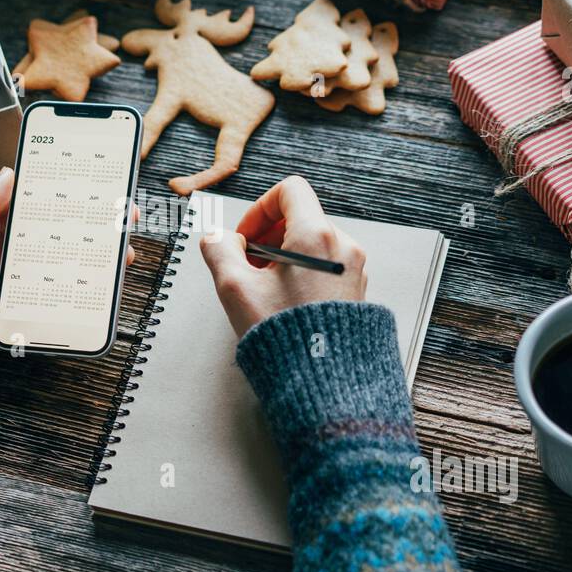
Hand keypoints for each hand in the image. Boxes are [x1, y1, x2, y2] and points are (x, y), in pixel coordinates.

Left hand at [0, 167, 136, 359]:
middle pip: (53, 244)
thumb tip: (8, 177)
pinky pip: (44, 317)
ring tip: (120, 255)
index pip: (28, 212)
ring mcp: (5, 292)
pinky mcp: (5, 323)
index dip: (58, 200)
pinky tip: (96, 297)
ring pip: (58, 278)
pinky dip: (70, 310)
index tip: (87, 188)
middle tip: (120, 219)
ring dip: (91, 268)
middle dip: (87, 232)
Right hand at [200, 175, 366, 336]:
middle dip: (268, 236)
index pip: (290, 190)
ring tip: (265, 287)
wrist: (322, 380)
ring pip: (312, 243)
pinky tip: (284, 299)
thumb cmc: (285, 338)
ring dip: (283, 256)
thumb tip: (216, 239)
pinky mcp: (355, 290)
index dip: (259, 207)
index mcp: (316, 236)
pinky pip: (326, 265)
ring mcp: (353, 269)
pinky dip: (302, 272)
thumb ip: (219, 250)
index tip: (245, 235)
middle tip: (248, 264)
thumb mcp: (235, 288)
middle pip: (300, 217)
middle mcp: (342, 247)